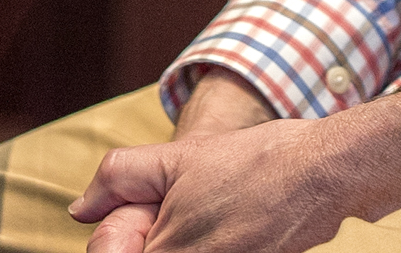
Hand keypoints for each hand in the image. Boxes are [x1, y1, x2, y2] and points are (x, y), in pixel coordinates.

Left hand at [71, 81, 400, 252]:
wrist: (322, 174)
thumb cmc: (255, 163)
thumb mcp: (180, 158)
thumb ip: (120, 179)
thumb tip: (78, 209)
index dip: (115, 234)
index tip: (139, 210)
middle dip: (143, 236)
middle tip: (173, 204)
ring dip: (173, 238)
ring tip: (206, 210)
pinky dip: (204, 243)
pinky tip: (224, 220)